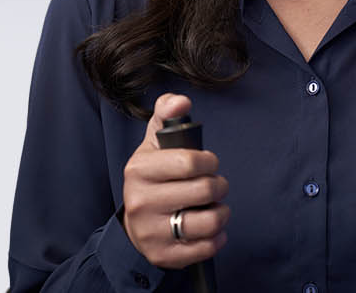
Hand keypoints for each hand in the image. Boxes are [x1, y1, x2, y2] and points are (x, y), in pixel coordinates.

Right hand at [121, 93, 230, 267]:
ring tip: (215, 208)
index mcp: (139, 169)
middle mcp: (140, 201)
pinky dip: (217, 238)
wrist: (135, 223)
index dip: (209, 162)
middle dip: (219, 186)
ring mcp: (150, 231)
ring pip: (207, 222)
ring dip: (221, 213)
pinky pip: (205, 248)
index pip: (190, 162)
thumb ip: (167, 116)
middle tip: (215, 186)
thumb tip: (181, 101)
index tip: (208, 164)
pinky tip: (211, 230)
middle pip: (204, 191)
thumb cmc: (154, 177)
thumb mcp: (154, 143)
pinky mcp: (162, 254)